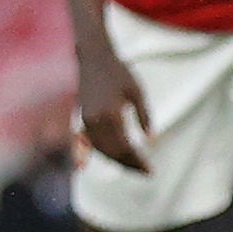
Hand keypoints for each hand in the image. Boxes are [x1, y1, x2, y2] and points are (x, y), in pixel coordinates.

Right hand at [75, 42, 150, 172]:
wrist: (93, 59)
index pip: (124, 147)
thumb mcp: (137, 92)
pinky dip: (102, 153)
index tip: (150, 170)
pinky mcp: (81, 117)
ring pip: (101, 150)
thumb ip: (144, 117)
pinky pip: (91, 142)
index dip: (137, 161)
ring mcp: (85, 120)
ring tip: (135, 166)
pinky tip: (113, 159)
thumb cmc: (119, 72)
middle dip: (129, 165)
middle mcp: (94, 120)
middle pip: (112, 152)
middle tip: (146, 172)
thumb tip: (151, 141)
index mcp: (111, 114)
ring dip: (117, 161)